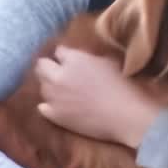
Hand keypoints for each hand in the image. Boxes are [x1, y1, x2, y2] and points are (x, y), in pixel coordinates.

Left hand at [35, 45, 159, 147]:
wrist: (125, 116)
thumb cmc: (124, 86)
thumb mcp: (110, 62)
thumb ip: (90, 59)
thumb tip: (84, 60)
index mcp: (74, 59)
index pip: (59, 51)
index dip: (66, 55)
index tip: (72, 60)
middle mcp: (59, 76)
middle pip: (41, 65)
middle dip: (49, 66)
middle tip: (59, 71)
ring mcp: (54, 97)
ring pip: (42, 86)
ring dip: (50, 86)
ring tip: (63, 91)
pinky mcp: (55, 115)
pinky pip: (43, 107)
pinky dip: (49, 105)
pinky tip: (60, 106)